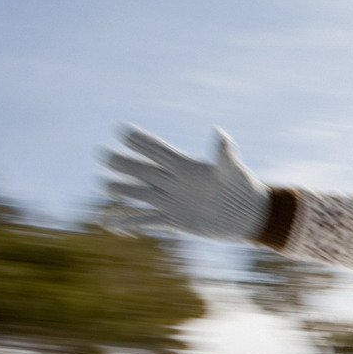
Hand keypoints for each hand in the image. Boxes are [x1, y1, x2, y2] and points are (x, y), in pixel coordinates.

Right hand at [102, 126, 268, 242]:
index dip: (142, 142)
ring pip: (141, 193)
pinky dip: (132, 221)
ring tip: (104, 184)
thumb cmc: (244, 188)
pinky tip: (114, 222)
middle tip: (104, 155)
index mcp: (186, 166)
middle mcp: (174, 182)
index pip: (158, 151)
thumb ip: (224, 153)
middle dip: (124, 164)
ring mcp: (172, 201)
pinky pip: (148, 220)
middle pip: (143, 170)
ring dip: (123, 190)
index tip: (122, 131)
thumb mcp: (233, 170)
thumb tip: (220, 133)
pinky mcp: (175, 220)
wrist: (249, 216)